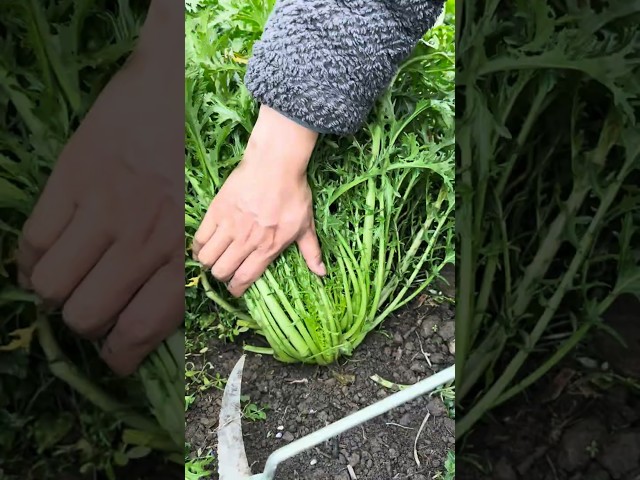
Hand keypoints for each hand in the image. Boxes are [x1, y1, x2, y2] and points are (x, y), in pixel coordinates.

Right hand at [16, 0, 182, 375]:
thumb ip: (173, 268)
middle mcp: (145, 240)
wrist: (167, 92)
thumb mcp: (194, 222)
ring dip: (54, 294)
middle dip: (85, 324)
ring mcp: (105, 212)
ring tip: (64, 281)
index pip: (142, 328)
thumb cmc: (187, 164)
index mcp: (181, 253)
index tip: (113, 358)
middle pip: (89, 316)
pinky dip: (31, 262)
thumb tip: (143, 315)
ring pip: (55, 288)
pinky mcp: (72, 184)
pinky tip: (45, 256)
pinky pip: (34, 245)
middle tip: (89, 308)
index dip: (120, 356)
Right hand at [192, 105, 325, 296]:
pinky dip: (198, 247)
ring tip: (212, 260)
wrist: (275, 163)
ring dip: (208, 263)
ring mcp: (229, 226)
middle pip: (222, 271)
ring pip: (208, 258)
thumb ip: (311, 251)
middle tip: (225, 271)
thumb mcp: (306, 224)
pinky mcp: (216, 211)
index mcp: (268, 247)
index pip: (245, 278)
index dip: (236, 289)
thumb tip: (322, 273)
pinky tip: (202, 247)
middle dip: (222, 276)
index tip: (235, 290)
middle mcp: (246, 241)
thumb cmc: (294, 193)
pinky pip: (200, 237)